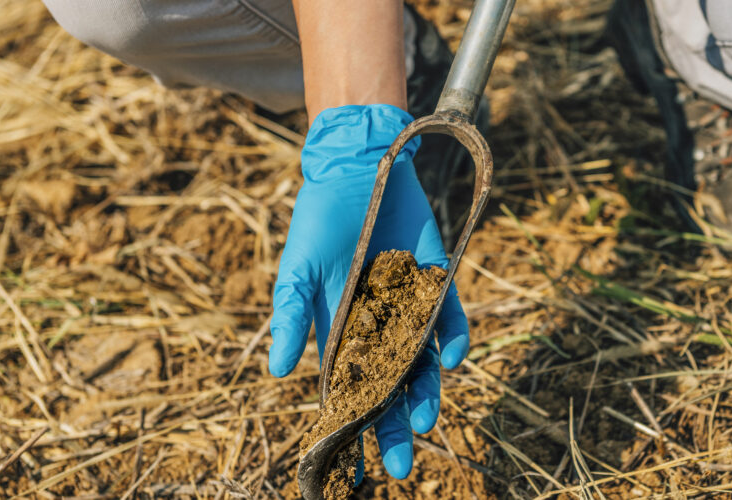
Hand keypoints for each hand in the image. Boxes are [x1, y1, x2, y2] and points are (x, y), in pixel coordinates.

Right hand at [268, 104, 469, 479]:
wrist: (359, 169)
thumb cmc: (319, 221)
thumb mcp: (297, 270)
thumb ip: (291, 317)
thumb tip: (276, 372)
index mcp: (340, 333)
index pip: (348, 393)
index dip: (352, 431)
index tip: (355, 473)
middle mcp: (380, 329)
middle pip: (390, 389)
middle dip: (394, 429)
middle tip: (402, 466)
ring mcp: (412, 308)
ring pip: (424, 364)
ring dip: (426, 394)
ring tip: (425, 422)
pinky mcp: (440, 283)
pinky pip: (452, 320)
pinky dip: (455, 340)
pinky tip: (452, 360)